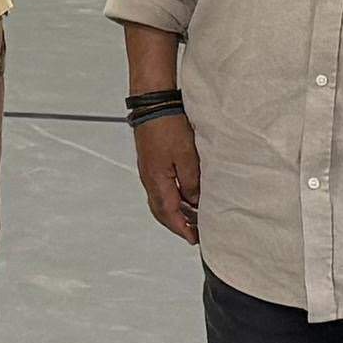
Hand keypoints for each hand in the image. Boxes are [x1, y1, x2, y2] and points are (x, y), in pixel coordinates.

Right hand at [132, 108, 200, 241]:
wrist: (153, 102)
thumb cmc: (169, 126)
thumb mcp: (188, 158)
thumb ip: (192, 184)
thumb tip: (194, 203)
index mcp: (157, 182)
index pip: (169, 214)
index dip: (182, 229)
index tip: (194, 240)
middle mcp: (149, 179)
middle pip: (161, 211)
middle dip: (176, 224)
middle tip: (192, 232)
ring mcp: (148, 170)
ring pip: (160, 199)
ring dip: (174, 211)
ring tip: (191, 215)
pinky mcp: (151, 161)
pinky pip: (160, 187)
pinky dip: (171, 196)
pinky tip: (183, 193)